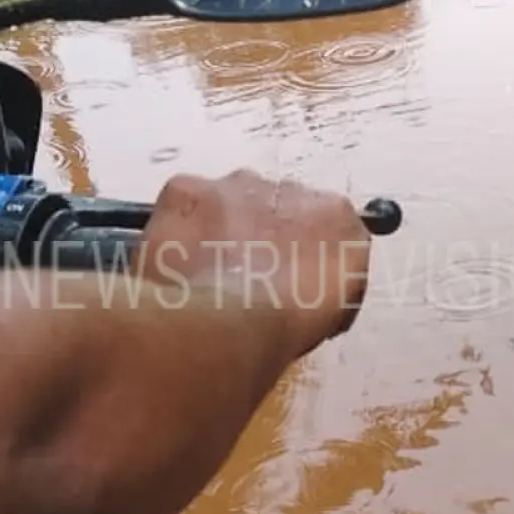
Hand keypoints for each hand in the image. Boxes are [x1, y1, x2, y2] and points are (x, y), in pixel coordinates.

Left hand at [137, 170, 372, 360]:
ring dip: (222, 228)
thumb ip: (328, 282)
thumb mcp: (332, 312)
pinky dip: (180, 227)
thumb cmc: (282, 328)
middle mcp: (291, 190)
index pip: (325, 225)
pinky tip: (178, 261)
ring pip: (230, 200)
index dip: (304, 252)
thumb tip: (311, 291)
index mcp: (335, 216)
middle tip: (247, 274)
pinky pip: (184, 204)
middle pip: (277, 206)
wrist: (228, 325)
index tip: (290, 275)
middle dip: (262, 234)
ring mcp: (238, 186)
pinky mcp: (189, 190)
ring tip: (209, 271)